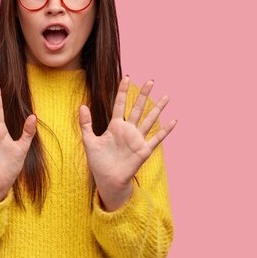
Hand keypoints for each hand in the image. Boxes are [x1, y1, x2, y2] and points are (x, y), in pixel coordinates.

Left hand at [79, 76, 176, 209]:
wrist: (107, 180)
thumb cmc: (98, 162)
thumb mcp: (89, 141)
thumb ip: (85, 124)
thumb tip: (82, 106)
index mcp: (115, 126)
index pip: (120, 104)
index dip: (123, 91)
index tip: (127, 77)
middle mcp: (128, 130)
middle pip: (137, 108)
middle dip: (144, 94)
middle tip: (151, 80)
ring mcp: (137, 139)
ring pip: (149, 120)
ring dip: (158, 109)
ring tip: (166, 96)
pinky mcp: (144, 150)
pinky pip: (156, 138)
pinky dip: (166, 131)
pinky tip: (174, 121)